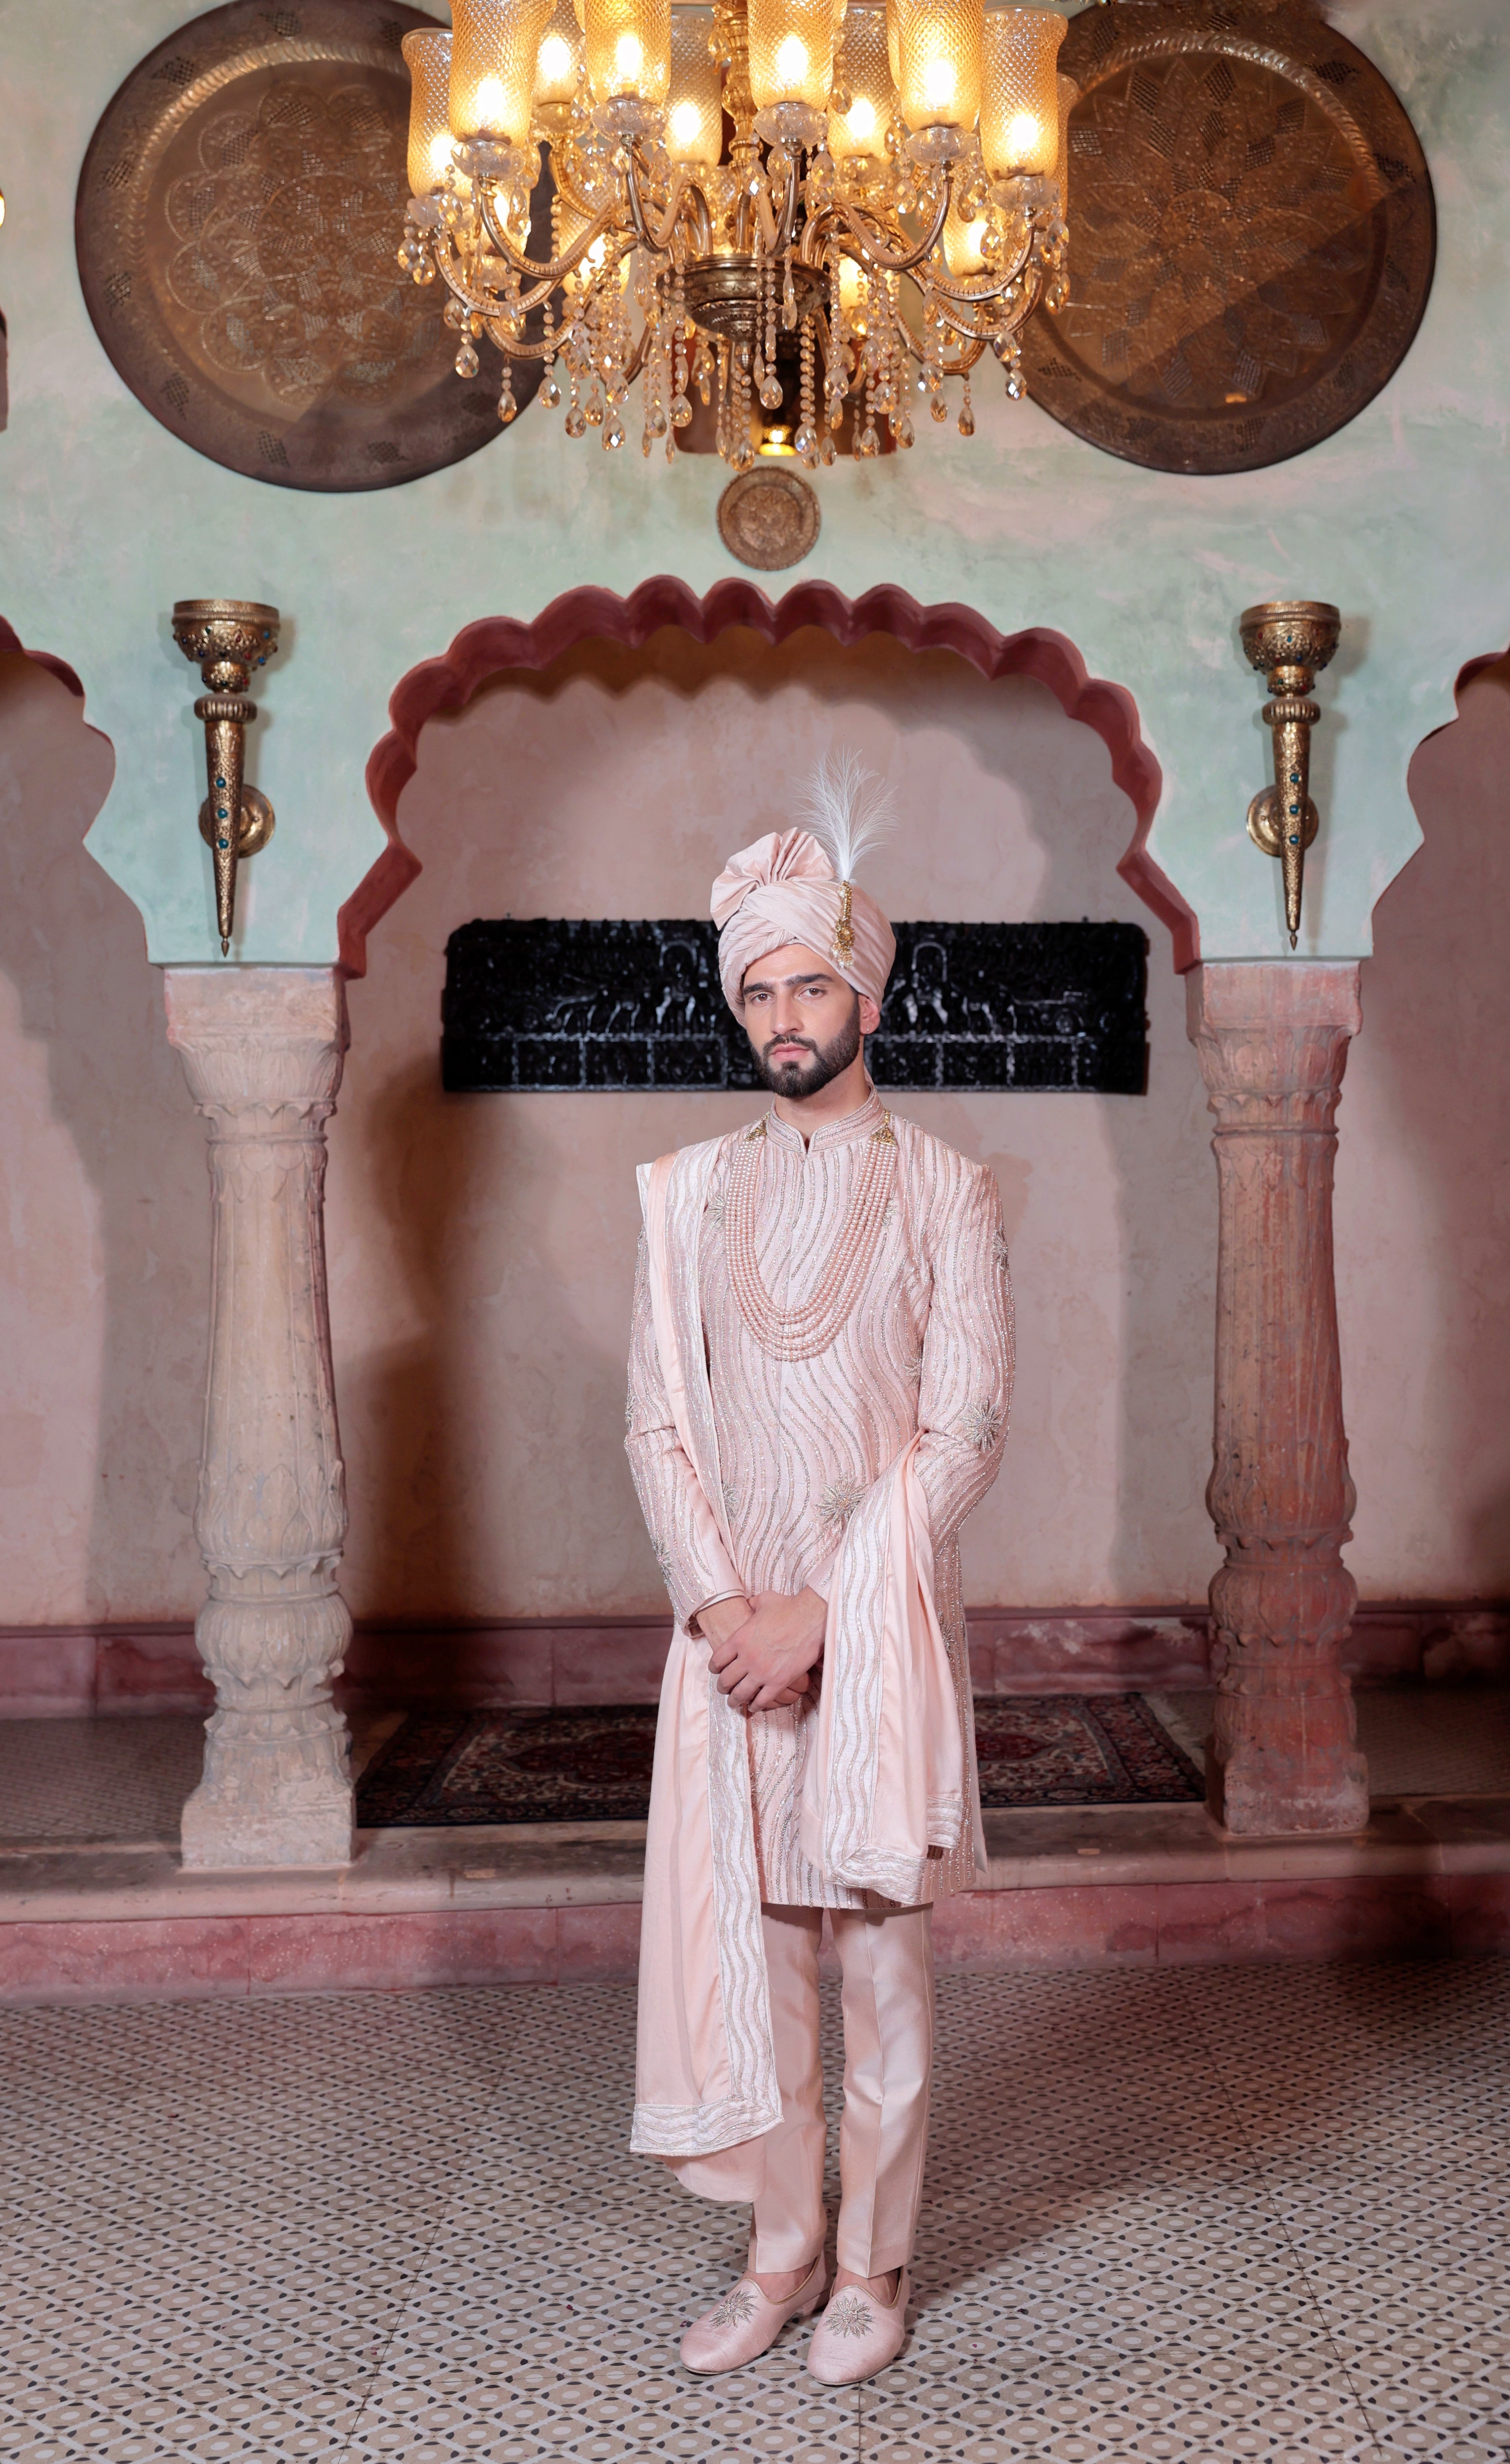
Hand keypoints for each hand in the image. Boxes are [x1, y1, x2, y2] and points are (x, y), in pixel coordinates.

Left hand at [707, 1589, 827, 1713]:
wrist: (812, 1617)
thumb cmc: (789, 1607)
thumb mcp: (763, 1600)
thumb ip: (751, 1604)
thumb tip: (748, 1604)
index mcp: (739, 1639)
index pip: (717, 1660)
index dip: (714, 1668)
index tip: (716, 1671)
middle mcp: (747, 1657)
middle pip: (725, 1680)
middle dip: (722, 1687)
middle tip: (724, 1689)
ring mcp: (762, 1672)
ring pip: (740, 1694)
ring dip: (735, 1700)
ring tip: (734, 1702)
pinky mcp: (778, 1682)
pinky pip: (761, 1700)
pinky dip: (755, 1706)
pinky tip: (754, 1706)